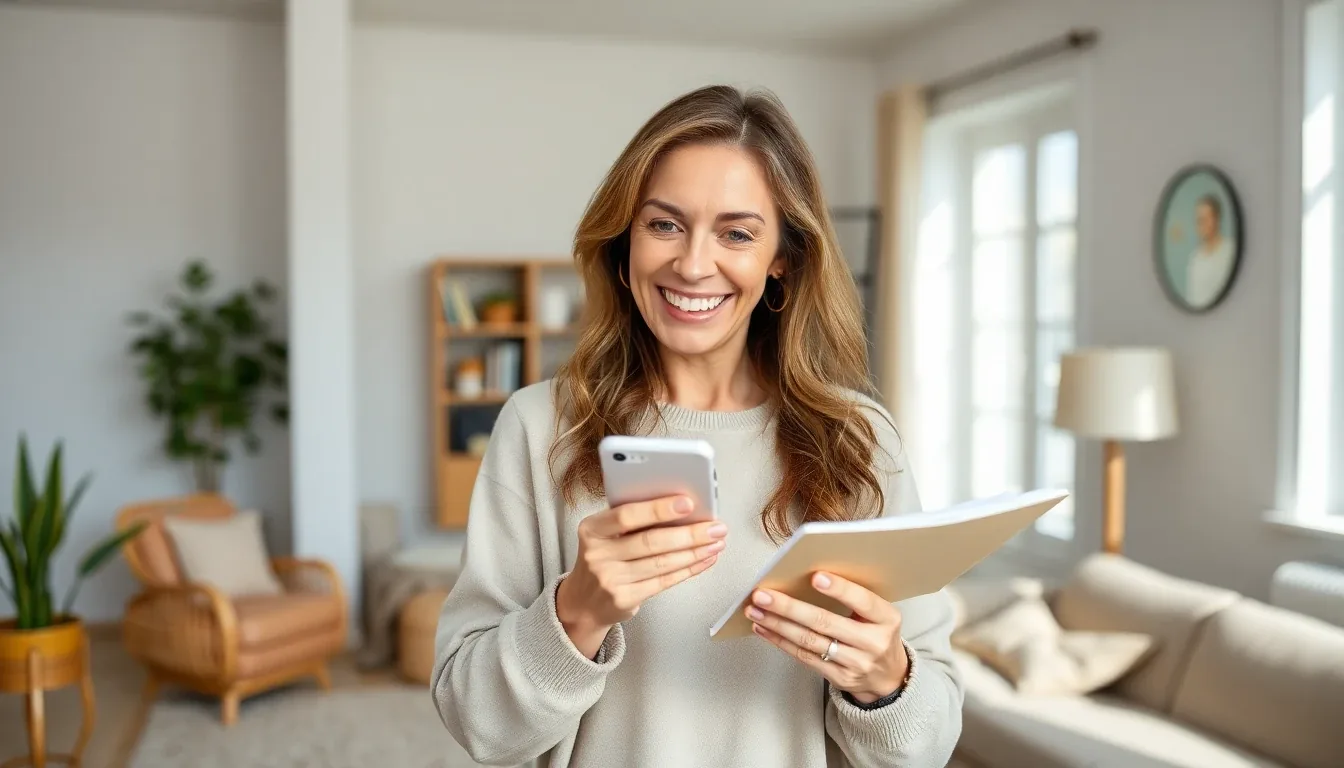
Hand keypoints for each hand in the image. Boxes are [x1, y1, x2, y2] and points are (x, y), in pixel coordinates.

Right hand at [556, 495, 725, 656]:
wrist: (583, 602)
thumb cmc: (604, 558)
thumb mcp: (605, 535)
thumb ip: (632, 522)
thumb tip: (682, 509)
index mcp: (592, 529)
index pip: (626, 515)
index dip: (658, 509)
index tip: (688, 503)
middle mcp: (597, 554)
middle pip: (650, 541)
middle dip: (689, 533)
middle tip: (715, 527)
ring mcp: (610, 579)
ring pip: (661, 563)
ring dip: (695, 552)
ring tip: (716, 542)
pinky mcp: (624, 599)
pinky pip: (664, 582)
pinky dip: (689, 569)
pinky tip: (704, 560)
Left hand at [746, 571, 908, 703]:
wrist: (888, 676)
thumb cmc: (877, 634)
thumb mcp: (879, 614)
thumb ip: (855, 597)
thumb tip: (809, 575)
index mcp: (887, 619)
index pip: (863, 601)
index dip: (840, 589)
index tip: (815, 576)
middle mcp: (873, 643)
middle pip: (825, 622)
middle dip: (789, 607)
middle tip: (763, 595)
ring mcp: (855, 663)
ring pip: (809, 641)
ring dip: (777, 624)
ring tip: (755, 610)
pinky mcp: (838, 678)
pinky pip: (804, 657)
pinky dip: (780, 641)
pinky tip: (765, 629)